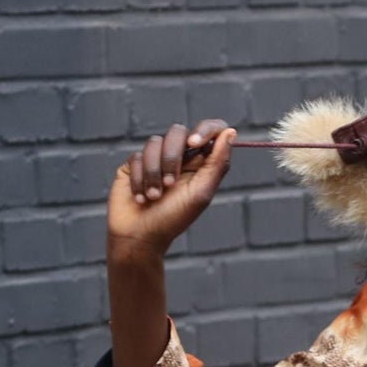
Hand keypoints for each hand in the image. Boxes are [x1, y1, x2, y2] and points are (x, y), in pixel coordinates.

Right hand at [107, 119, 234, 262]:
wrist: (139, 236)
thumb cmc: (173, 218)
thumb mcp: (201, 193)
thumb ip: (217, 163)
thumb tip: (231, 132)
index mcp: (201, 164)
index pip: (210, 132)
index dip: (205, 129)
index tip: (194, 143)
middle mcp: (179, 158)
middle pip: (177, 132)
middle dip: (172, 158)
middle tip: (170, 185)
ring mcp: (156, 159)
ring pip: (154, 143)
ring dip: (154, 172)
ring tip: (154, 197)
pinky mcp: (134, 164)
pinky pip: (136, 156)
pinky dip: (140, 178)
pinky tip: (141, 198)